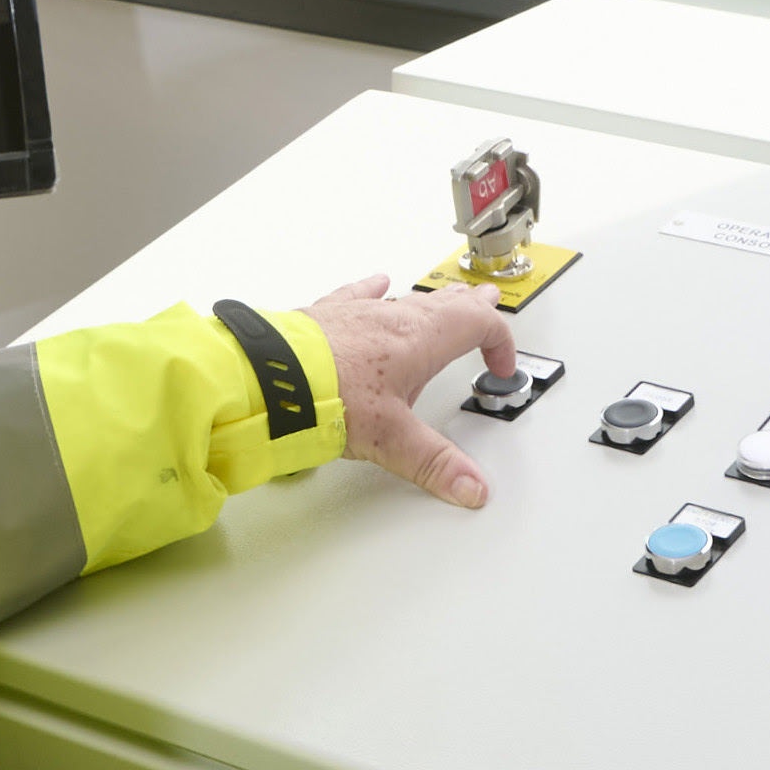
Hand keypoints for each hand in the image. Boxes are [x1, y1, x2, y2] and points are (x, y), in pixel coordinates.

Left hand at [298, 275, 519, 509]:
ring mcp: (359, 314)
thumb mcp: (391, 439)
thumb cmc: (328, 397)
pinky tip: (376, 283)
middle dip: (472, 309)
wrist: (270, 378)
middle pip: (448, 305)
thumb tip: (471, 487)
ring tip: (444, 299)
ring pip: (407, 299)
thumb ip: (434, 464)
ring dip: (432, 302)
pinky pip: (359, 294)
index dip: (499, 342)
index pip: (478, 325)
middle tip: (487, 305)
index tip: (499, 366)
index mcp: (420, 340)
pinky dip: (374, 290)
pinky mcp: (328, 315)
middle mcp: (393, 319)